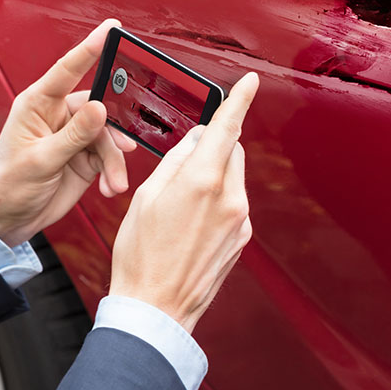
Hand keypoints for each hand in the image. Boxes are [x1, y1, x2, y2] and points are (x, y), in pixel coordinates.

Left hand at [0, 19, 137, 246]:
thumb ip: (73, 135)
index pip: (67, 69)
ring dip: (114, 160)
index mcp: (37, 104)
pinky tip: (110, 186)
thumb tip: (100, 108)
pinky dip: (113, 171)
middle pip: (99, 107)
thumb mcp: (40, 160)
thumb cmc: (9, 184)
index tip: (112, 28)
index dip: (91, 47)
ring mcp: (74, 135)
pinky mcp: (85, 156)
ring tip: (114, 182)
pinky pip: (109, 156)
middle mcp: (58, 114)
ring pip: (108, 136)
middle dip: (114, 129)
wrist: (8, 218)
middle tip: (125, 145)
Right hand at [108, 71, 259, 332]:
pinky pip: (232, 203)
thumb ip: (175, 161)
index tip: (249, 82)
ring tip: (180, 203)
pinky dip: (216, 200)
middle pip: (231, 150)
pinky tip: (190, 222)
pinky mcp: (240, 238)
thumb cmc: (141, 256)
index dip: (239, 100)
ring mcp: (239, 220)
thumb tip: (194, 142)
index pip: (227, 128)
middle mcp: (229, 198)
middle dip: (212, 146)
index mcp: (202, 181)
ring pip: (232, 177)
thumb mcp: (146, 196)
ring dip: (213, 175)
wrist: (156, 307)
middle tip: (182, 163)